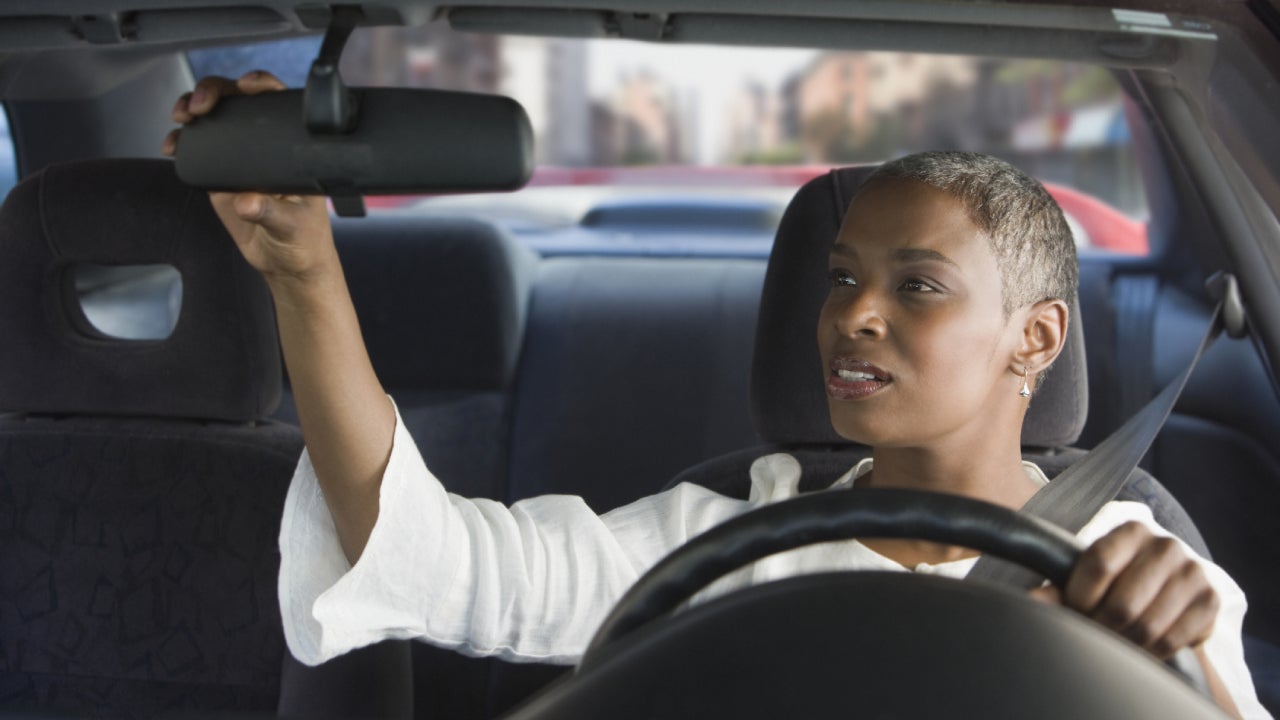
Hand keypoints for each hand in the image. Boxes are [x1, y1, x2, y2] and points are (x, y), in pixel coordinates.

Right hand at [162, 71, 335, 283]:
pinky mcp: (219, 174)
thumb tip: (246, 202)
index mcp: (292, 149)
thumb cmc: (303, 241)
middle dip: (213, 92)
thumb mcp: (292, 227)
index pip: (279, 104)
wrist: (285, 262)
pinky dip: (180, 141)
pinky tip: (172, 146)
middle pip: (238, 102)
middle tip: (199, 107)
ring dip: (191, 108)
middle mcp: (265, 146)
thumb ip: (271, 213)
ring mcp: (239, 157)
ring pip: (213, 119)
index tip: (246, 86)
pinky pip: (196, 148)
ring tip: (182, 118)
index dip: (261, 85)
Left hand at [1032, 521, 1218, 659]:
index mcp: (1132, 530)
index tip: (1074, 609)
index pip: (1098, 564)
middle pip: (1122, 604)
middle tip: (1093, 632)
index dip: (1079, 596)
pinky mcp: (1210, 602)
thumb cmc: (1120, 576)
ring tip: (1114, 642)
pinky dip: (1150, 652)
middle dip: (1100, 627)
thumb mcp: (1091, 573)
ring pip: (1146, 627)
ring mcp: (1193, 573)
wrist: (1170, 581)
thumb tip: (1031, 600)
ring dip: (1124, 644)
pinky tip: (1139, 647)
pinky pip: (1172, 640)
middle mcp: (1166, 546)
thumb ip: (1060, 585)